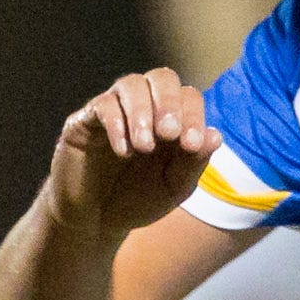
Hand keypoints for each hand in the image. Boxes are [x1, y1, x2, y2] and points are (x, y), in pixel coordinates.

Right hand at [48, 69, 217, 246]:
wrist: (95, 221)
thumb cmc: (138, 201)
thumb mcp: (173, 188)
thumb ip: (194, 163)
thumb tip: (215, 136)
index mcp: (171, 119)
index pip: (188, 97)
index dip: (193, 115)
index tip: (191, 145)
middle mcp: (144, 107)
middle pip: (162, 78)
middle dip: (169, 103)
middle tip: (168, 134)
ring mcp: (114, 110)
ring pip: (130, 84)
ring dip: (142, 112)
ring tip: (144, 146)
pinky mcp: (84, 120)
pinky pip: (102, 106)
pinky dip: (116, 125)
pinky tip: (123, 151)